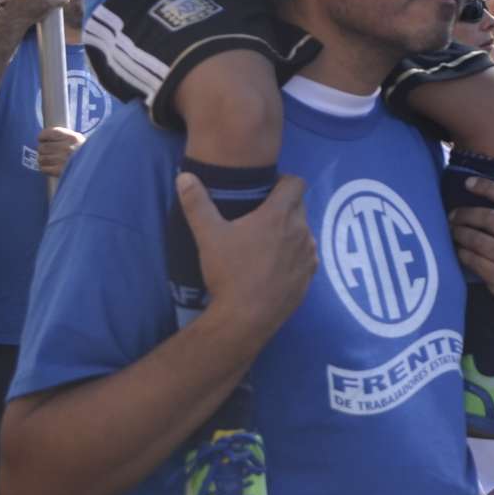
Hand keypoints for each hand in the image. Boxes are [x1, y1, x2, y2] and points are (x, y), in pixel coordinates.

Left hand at [34, 126, 84, 178]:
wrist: (96, 168)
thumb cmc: (84, 153)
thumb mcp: (78, 139)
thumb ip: (63, 136)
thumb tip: (44, 137)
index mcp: (71, 137)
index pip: (48, 133)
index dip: (42, 136)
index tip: (42, 139)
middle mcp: (66, 147)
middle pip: (42, 147)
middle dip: (43, 150)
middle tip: (49, 152)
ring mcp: (62, 160)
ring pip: (41, 158)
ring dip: (44, 160)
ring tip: (51, 161)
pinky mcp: (59, 171)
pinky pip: (43, 168)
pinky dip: (45, 168)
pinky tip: (52, 167)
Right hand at [177, 173, 313, 338]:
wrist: (245, 318)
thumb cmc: (228, 273)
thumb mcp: (208, 235)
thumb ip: (196, 203)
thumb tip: (184, 176)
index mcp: (279, 215)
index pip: (296, 183)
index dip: (284, 181)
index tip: (267, 189)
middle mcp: (301, 230)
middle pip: (299, 206)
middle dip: (283, 207)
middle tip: (259, 217)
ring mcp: (308, 254)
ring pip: (303, 232)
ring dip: (290, 231)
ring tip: (266, 243)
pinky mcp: (310, 276)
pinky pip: (306, 256)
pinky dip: (295, 255)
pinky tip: (275, 265)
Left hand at [452, 179, 493, 343]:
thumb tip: (491, 202)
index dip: (488, 187)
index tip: (468, 182)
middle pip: (488, 218)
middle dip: (465, 213)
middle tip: (452, 214)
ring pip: (476, 239)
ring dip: (459, 233)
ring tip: (451, 230)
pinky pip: (473, 261)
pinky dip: (462, 253)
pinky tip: (457, 251)